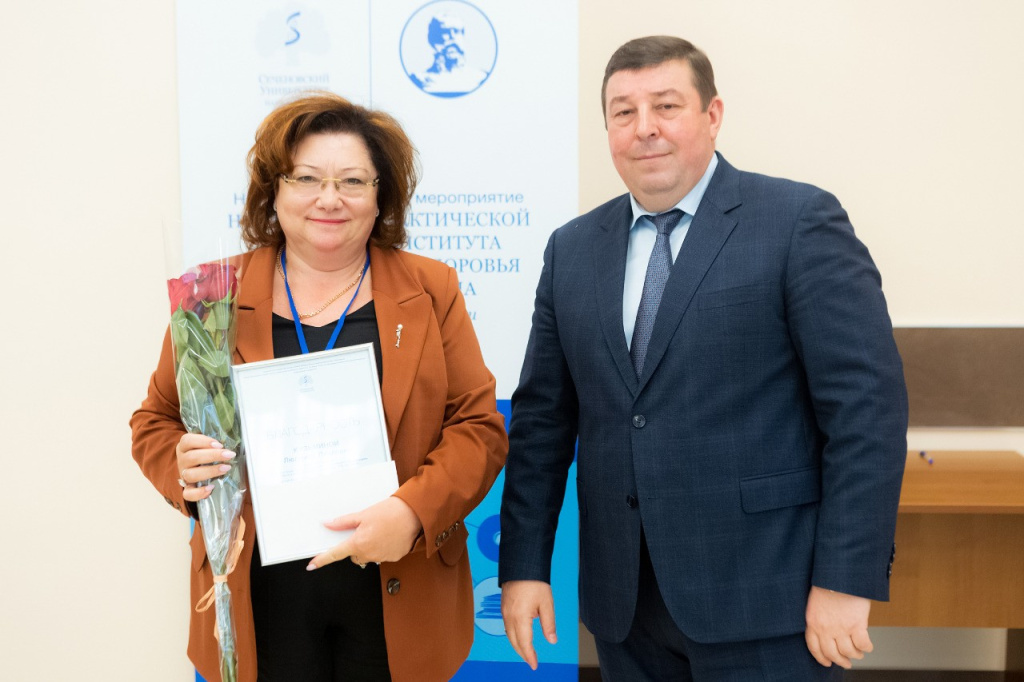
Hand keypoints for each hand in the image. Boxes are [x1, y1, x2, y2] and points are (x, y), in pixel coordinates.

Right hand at [175, 433, 235, 502]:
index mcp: (185, 446)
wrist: (198, 467)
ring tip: (226, 469)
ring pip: (190, 474)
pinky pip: (188, 494)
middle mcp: (182, 460)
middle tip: (229, 455)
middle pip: (192, 457)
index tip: (219, 444)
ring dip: (210, 471)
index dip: (203, 441)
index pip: (187, 440)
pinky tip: (211, 488)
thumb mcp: (208, 445)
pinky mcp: (187, 488)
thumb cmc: (206, 452)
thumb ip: (215, 443)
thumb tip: (233, 442)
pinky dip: (198, 493)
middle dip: (212, 456)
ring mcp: (183, 475)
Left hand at [307, 496, 421, 569]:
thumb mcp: (364, 514)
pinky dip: (382, 548)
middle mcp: (368, 553)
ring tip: (380, 531)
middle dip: (356, 546)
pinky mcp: (393, 558)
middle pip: (354, 555)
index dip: (322, 560)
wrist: (414, 514)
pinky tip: (389, 536)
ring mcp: (381, 557)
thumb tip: (328, 524)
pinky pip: (382, 555)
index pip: (335, 554)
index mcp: (358, 542)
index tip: (312, 565)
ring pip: (368, 555)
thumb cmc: (390, 512)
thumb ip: (344, 522)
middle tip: (365, 531)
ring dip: (370, 547)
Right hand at [501, 580, 556, 669]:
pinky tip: (519, 636)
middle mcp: (509, 616)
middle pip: (514, 642)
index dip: (529, 656)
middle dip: (522, 653)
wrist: (521, 564)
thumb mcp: (547, 604)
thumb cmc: (535, 582)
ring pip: (509, 634)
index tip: (534, 665)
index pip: (524, 643)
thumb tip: (552, 641)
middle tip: (531, 661)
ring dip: (517, 645)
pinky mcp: (503, 606)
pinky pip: (507, 626)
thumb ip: (549, 624)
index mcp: (520, 617)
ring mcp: (504, 611)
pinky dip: (513, 635)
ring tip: (526, 652)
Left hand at [805, 585, 872, 668]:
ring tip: (858, 654)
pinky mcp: (856, 624)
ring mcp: (841, 627)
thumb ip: (820, 617)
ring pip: (848, 652)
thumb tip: (828, 630)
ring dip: (855, 655)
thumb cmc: (827, 583)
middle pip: (832, 653)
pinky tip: (867, 646)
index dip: (821, 658)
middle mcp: (825, 628)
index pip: (814, 647)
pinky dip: (866, 648)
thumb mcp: (816, 602)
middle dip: (840, 661)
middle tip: (847, 663)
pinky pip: (862, 644)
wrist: (839, 573)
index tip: (827, 663)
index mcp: (813, 621)